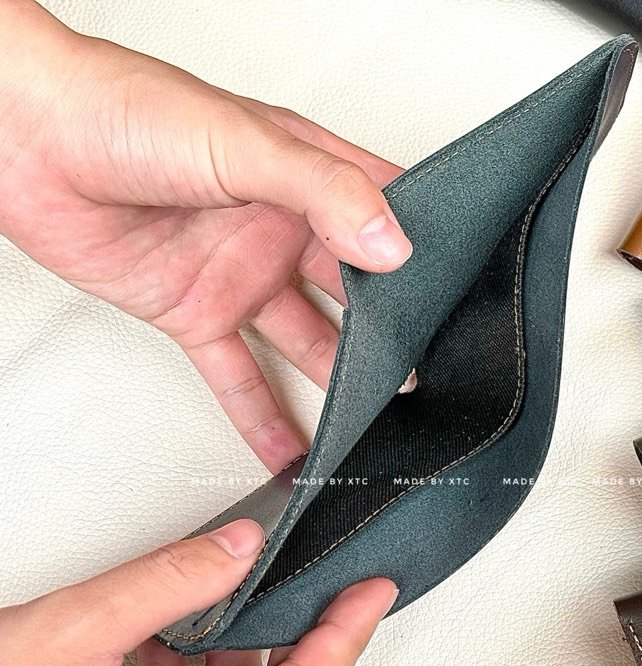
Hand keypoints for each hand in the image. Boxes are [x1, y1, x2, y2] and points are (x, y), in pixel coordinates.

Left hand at [0, 1, 408, 470]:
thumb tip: (393, 246)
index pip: (390, 216)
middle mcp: (282, 226)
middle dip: (398, 332)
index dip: (430, 254)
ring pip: (310, 340)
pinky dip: (265, 417)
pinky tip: (293, 450)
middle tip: (438, 375)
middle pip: (360, 290)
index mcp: (308, 173)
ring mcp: (242, 272)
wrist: (23, 139)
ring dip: (344, 382)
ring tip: (384, 422)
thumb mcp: (243, 144)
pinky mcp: (196, 312)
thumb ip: (322, 192)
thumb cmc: (123, 110)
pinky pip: (239, 375)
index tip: (469, 296)